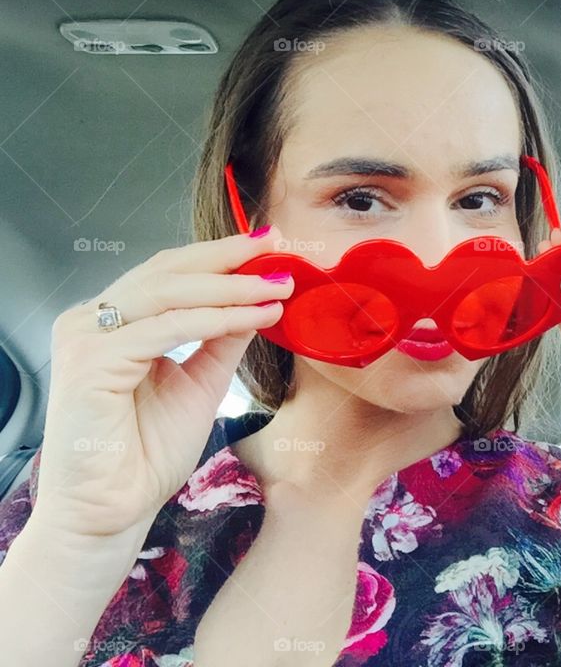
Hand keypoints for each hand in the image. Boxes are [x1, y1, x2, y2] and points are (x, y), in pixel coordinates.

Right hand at [31, 226, 293, 538]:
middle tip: (278, 249)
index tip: (269, 245)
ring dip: (232, 287)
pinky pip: (166, 329)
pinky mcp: (90, 363)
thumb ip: (222, 339)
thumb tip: (258, 299)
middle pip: (168, 271)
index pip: (170, 273)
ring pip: (169, 293)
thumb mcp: (200, 383)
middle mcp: (92, 322)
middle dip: (229, 259)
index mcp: (114, 323)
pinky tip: (256, 315)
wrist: (114, 512)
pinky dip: (216, 319)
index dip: (220, 256)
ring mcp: (86, 339)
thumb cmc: (146, 454)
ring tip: (278, 285)